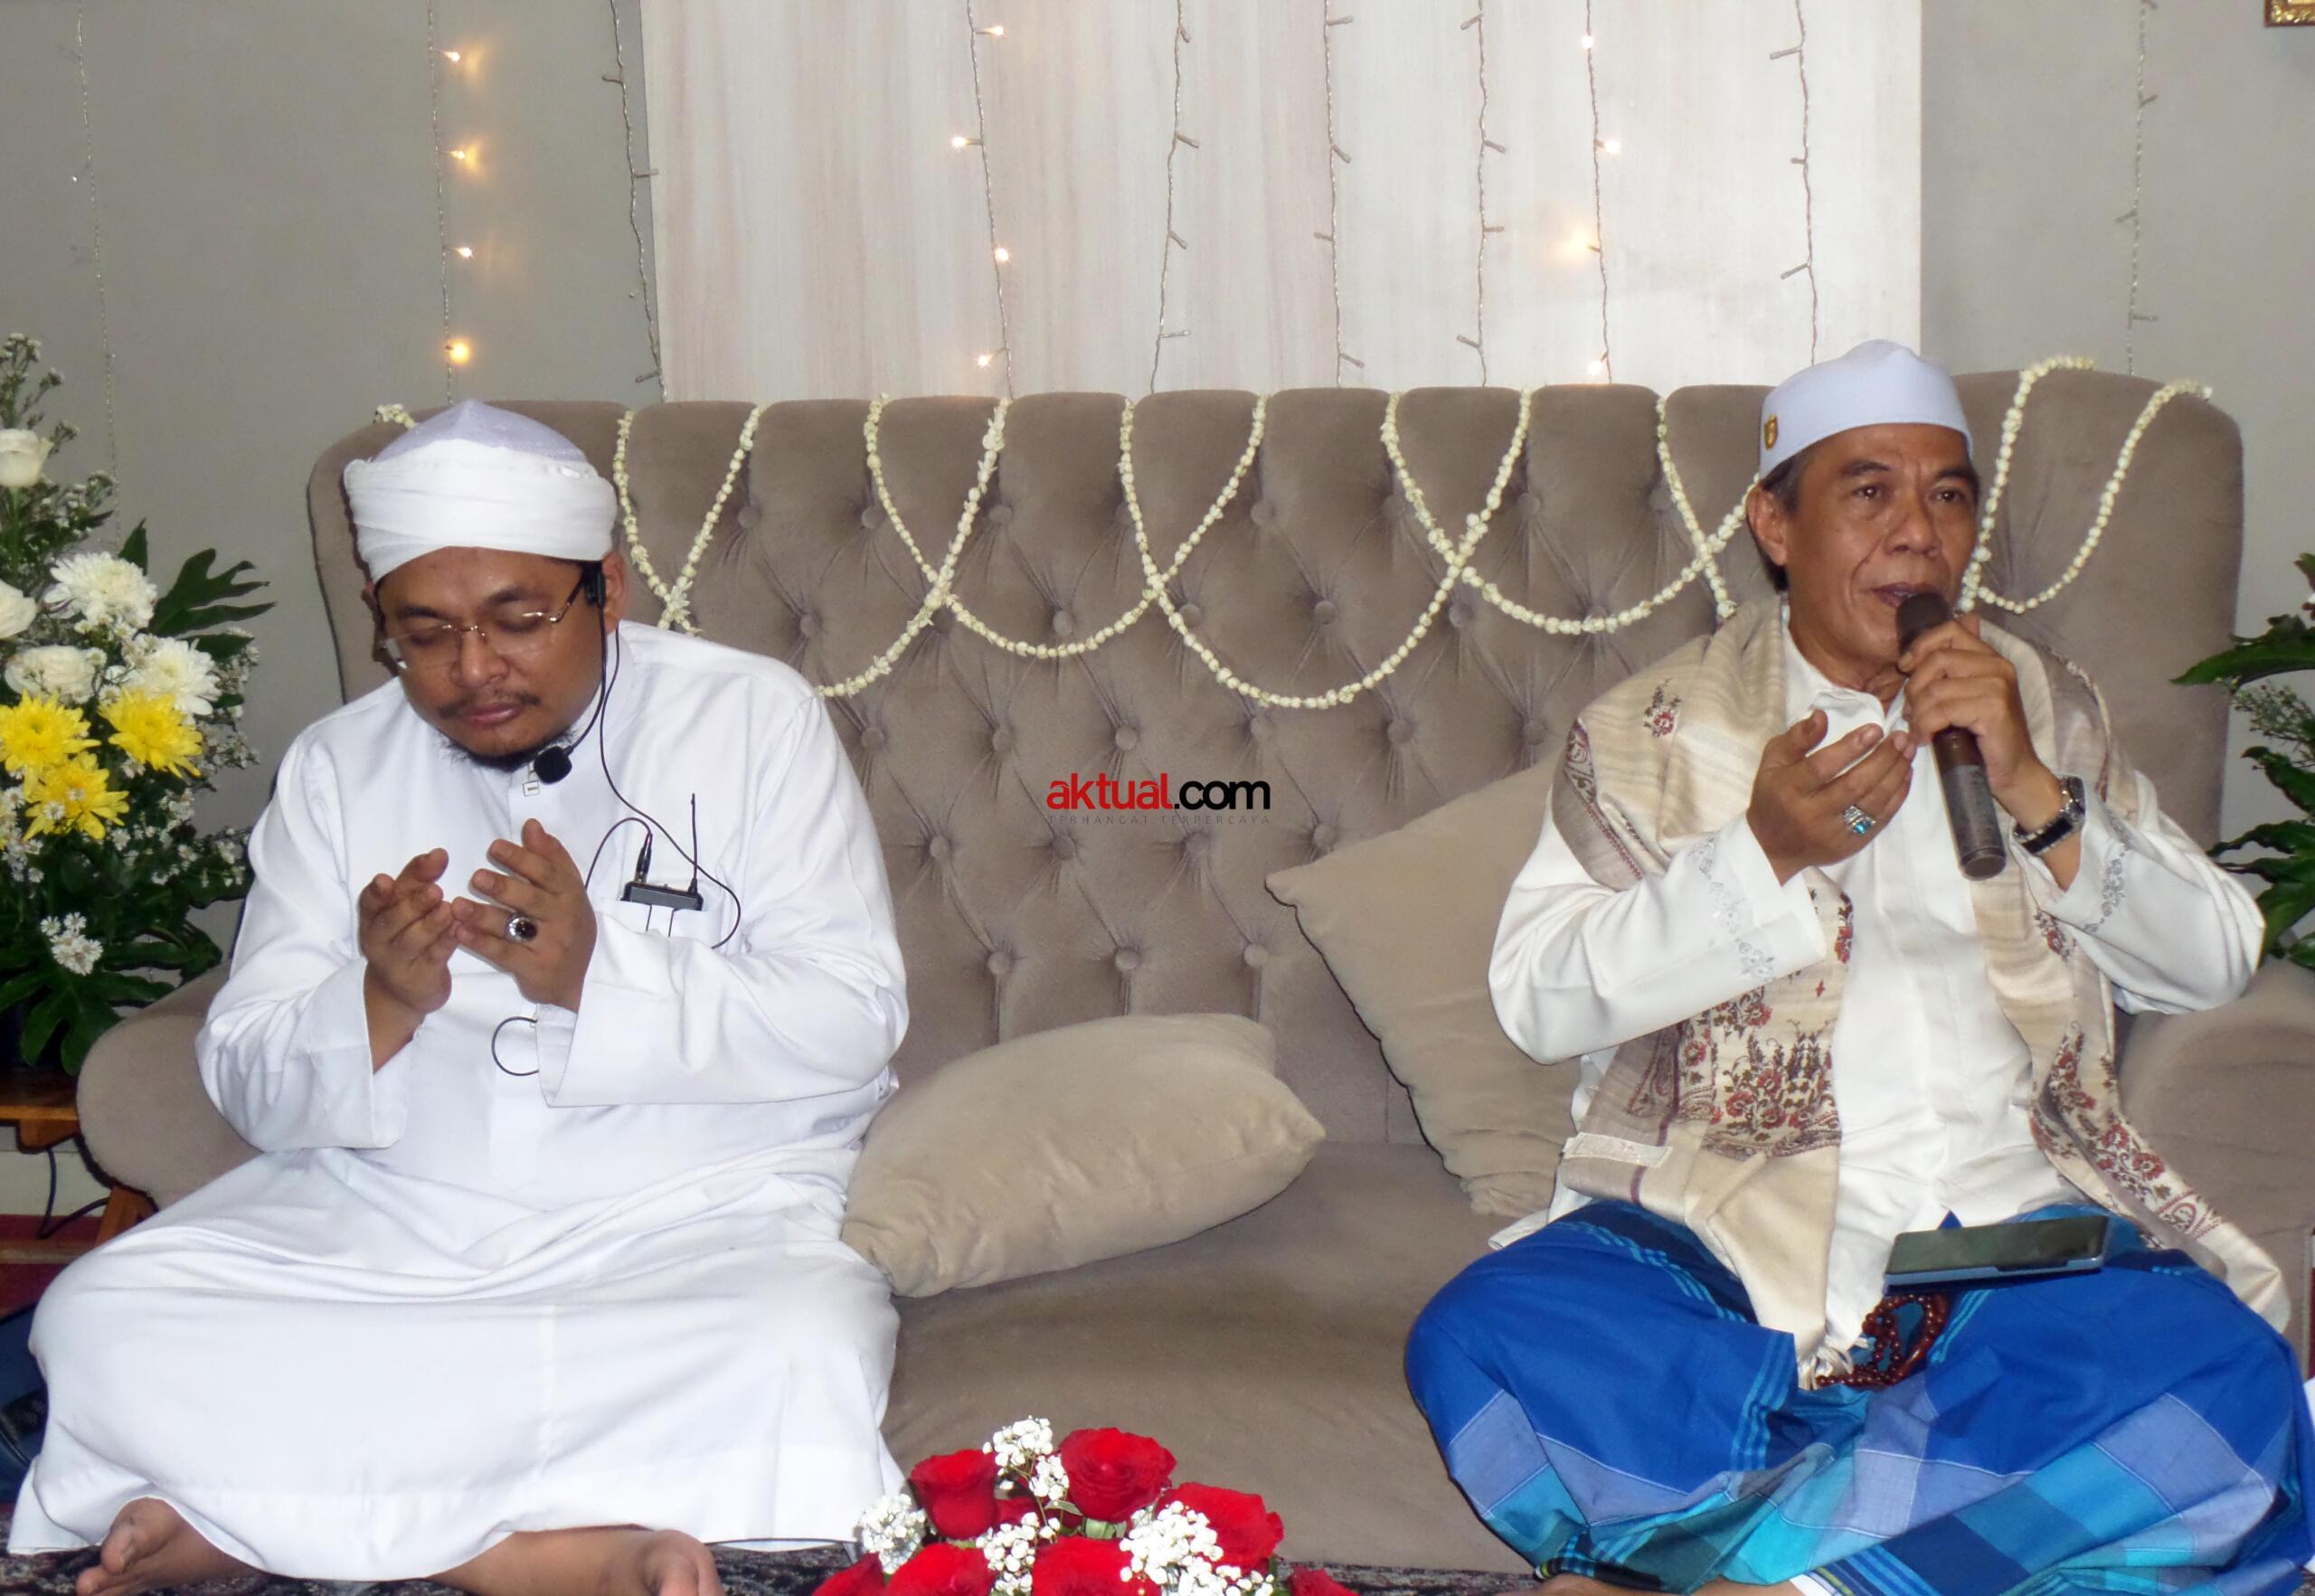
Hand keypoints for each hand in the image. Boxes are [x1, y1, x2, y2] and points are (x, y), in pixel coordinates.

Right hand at [359, 848, 455, 1065]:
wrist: (401, 993)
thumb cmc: (405, 938)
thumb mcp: (405, 910)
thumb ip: (417, 883)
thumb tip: (439, 854)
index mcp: (372, 917)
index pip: (372, 901)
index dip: (378, 891)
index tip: (386, 878)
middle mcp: (379, 939)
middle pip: (392, 919)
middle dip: (413, 904)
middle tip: (434, 890)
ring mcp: (397, 961)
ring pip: (413, 939)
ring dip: (431, 923)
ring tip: (449, 909)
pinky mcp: (419, 977)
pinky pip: (433, 957)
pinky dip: (446, 942)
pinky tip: (459, 930)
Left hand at [452, 819, 596, 1010]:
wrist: (571, 981)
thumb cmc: (565, 928)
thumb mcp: (567, 892)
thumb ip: (550, 858)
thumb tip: (531, 826)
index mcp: (572, 895)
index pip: (548, 873)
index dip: (521, 859)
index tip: (494, 847)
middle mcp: (565, 920)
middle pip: (532, 900)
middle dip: (503, 888)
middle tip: (476, 877)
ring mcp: (551, 946)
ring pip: (515, 927)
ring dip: (483, 916)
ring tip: (457, 905)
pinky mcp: (535, 969)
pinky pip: (504, 954)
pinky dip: (480, 942)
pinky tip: (459, 931)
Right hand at [1746, 708, 1915, 883]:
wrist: (1773, 847)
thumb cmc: (1774, 795)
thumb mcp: (1773, 761)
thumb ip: (1797, 737)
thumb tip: (1822, 716)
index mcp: (1790, 790)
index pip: (1822, 768)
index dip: (1850, 748)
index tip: (1875, 729)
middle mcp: (1812, 814)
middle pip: (1854, 785)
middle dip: (1883, 759)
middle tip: (1900, 737)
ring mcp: (1834, 833)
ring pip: (1873, 802)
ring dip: (1895, 774)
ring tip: (1908, 751)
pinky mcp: (1851, 845)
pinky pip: (1881, 819)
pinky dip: (1897, 795)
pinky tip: (1905, 774)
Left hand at [1899, 614, 2062, 823]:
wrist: (2014, 772)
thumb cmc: (1983, 737)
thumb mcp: (1964, 698)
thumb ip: (1951, 671)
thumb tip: (1926, 646)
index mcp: (1990, 658)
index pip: (1951, 630)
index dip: (1921, 645)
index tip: (1904, 668)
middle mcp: (1998, 666)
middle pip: (1937, 659)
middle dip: (1914, 687)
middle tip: (1911, 712)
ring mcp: (1997, 686)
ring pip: (1935, 689)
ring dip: (1917, 713)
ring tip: (1917, 729)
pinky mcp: (1993, 709)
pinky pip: (1942, 710)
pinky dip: (1924, 726)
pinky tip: (1925, 739)